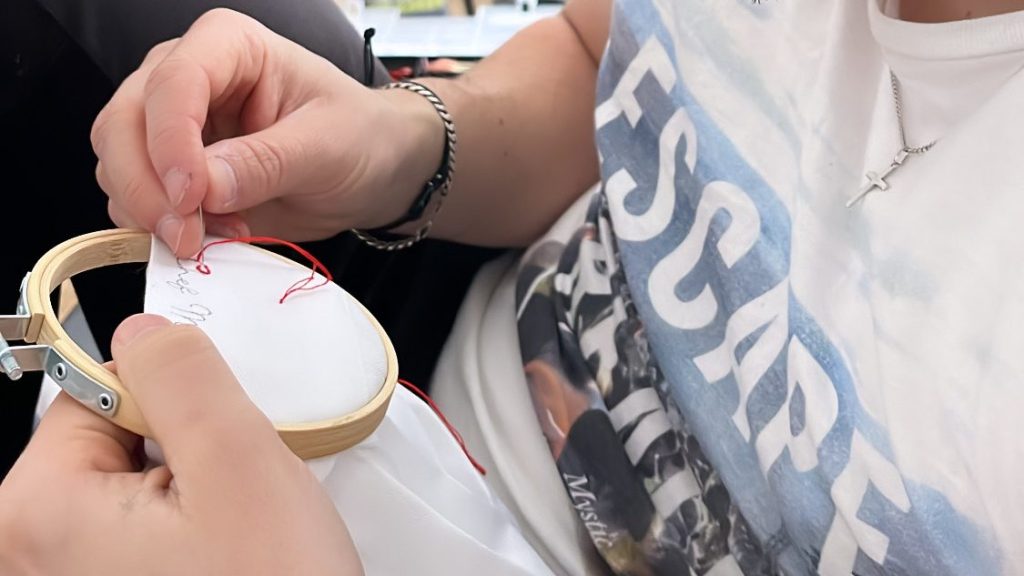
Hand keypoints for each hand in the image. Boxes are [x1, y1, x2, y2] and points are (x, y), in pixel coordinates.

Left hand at [0, 314, 362, 575]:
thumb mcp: (237, 462)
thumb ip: (183, 373)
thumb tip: (145, 327)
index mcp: (34, 512)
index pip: (92, 392)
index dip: (171, 396)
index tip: (217, 432)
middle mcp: (29, 552)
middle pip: (113, 438)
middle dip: (186, 447)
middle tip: (235, 498)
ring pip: (137, 483)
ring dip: (195, 490)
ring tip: (237, 536)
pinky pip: (143, 529)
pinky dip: (191, 527)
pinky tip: (227, 556)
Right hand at [92, 8, 443, 256]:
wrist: (372, 171)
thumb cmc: (359, 137)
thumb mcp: (327, 147)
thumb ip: (266, 162)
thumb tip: (205, 187)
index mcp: (228, 46)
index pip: (173, 83)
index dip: (170, 143)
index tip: (192, 197)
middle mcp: (186, 77)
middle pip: (123, 124)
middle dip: (146, 187)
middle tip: (187, 235)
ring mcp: (171, 126)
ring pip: (117, 165)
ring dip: (152, 213)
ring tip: (216, 235)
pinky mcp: (171, 173)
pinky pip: (134, 200)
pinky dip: (157, 228)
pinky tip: (209, 238)